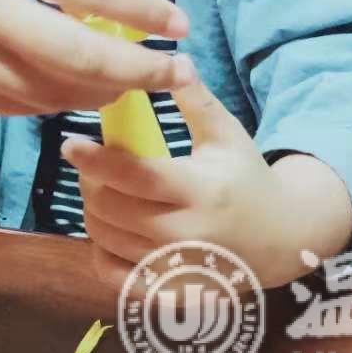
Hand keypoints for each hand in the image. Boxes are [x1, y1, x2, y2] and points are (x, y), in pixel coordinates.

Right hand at [0, 0, 191, 114]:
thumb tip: (102, 5)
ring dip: (100, 91)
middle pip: (76, 56)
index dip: (141, 12)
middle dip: (138, 71)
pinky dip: (52, 100)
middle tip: (178, 72)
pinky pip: (15, 107)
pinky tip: (72, 90)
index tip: (180, 25)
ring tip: (130, 82)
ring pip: (51, 92)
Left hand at [63, 69, 351, 286]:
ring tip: (99, 188)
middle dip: (89, 182)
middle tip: (86, 162)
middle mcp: (187, 235)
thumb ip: (197, 101)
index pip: (136, 176)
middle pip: (113, 210)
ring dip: (92, 212)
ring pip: (108, 241)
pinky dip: (101, 251)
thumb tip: (173, 59)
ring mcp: (177, 269)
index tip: (70, 143)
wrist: (282, 239)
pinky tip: (109, 227)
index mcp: (201, 191)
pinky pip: (115, 277)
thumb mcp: (228, 135)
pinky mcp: (170, 293)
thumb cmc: (247, 178)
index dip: (97, 160)